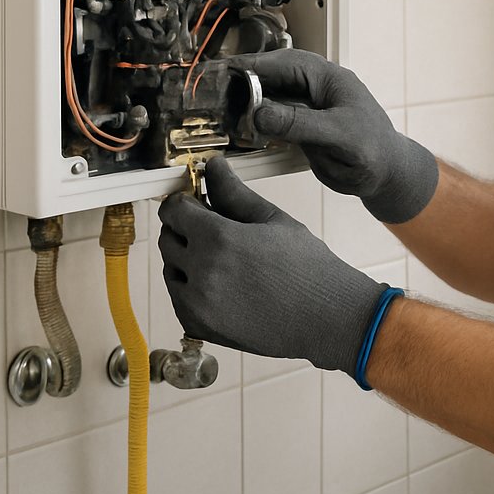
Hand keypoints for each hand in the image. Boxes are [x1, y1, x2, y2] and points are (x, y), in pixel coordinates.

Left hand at [158, 156, 387, 375]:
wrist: (326, 317)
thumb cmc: (307, 266)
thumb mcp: (273, 220)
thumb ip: (235, 193)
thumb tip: (213, 167)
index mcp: (219, 239)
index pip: (174, 210)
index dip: (183, 202)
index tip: (196, 202)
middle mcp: (201, 272)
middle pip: (168, 239)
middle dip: (184, 229)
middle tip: (213, 229)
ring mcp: (197, 304)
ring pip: (171, 270)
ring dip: (186, 259)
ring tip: (224, 260)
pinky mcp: (200, 327)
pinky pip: (179, 299)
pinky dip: (192, 289)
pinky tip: (224, 285)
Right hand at [231, 48, 439, 223]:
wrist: (386, 175)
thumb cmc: (375, 149)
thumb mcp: (339, 135)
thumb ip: (300, 124)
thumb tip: (260, 114)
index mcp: (326, 77)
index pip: (281, 63)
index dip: (250, 65)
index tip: (221, 71)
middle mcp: (313, 88)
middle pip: (269, 77)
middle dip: (240, 82)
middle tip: (210, 90)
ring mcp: (306, 107)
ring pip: (267, 98)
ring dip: (244, 103)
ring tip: (216, 109)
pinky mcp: (300, 128)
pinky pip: (271, 120)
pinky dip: (253, 123)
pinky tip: (237, 130)